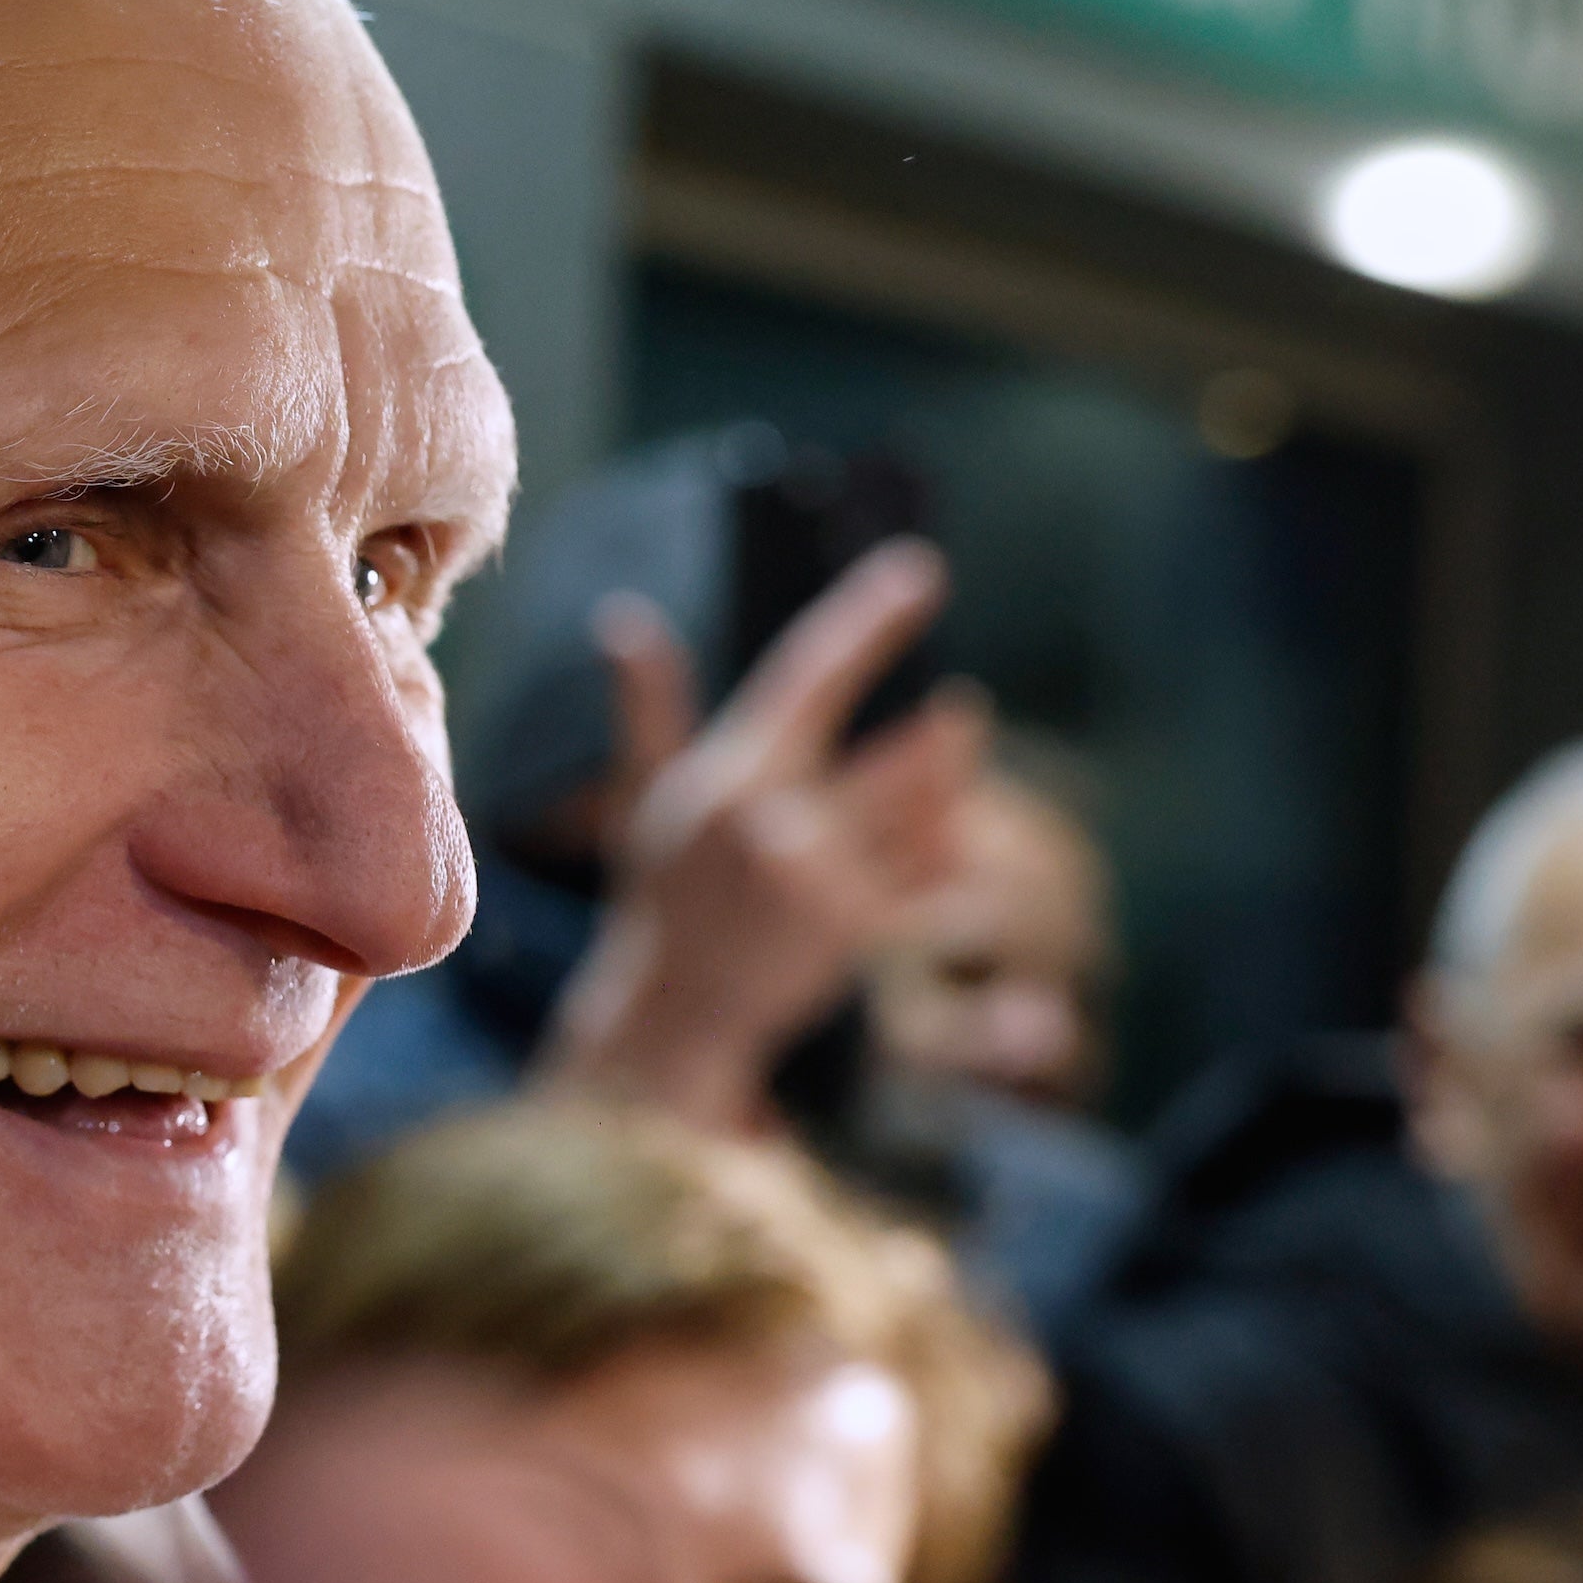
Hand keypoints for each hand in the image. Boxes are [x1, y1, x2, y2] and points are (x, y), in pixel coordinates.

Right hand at [543, 543, 981, 1132]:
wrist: (673, 1013)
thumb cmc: (667, 898)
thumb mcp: (649, 797)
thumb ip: (649, 706)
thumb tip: (622, 619)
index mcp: (731, 774)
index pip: (812, 673)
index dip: (871, 618)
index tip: (921, 569)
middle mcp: (776, 822)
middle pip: (906, 757)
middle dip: (945, 738)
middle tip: (959, 718)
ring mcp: (818, 882)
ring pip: (930, 818)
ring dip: (950, 800)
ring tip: (942, 788)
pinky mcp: (851, 933)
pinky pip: (931, 878)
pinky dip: (944, 861)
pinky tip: (934, 855)